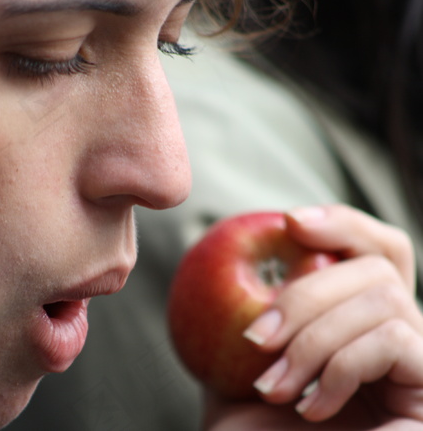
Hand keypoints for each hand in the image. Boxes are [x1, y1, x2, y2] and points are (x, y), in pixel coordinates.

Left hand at [205, 205, 422, 429]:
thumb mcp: (242, 365)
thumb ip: (252, 315)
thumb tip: (224, 246)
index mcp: (360, 325)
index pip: (378, 251)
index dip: (343, 224)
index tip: (288, 222)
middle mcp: (401, 342)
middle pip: (378, 268)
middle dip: (307, 295)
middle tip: (256, 340)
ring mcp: (421, 371)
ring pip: (384, 299)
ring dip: (316, 337)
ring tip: (277, 385)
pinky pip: (396, 339)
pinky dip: (342, 363)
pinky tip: (312, 405)